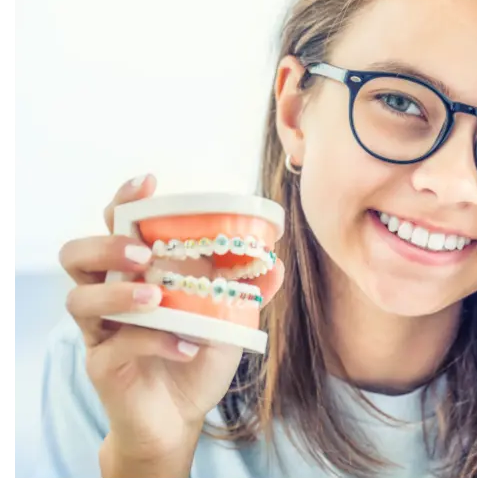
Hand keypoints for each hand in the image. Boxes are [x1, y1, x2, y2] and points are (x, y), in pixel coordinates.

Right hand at [58, 175, 284, 475]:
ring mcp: (101, 330)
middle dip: (107, 245)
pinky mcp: (102, 365)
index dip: (125, 200)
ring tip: (156, 297)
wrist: (181, 415)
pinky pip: (116, 346)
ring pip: (79, 299)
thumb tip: (276, 263)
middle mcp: (110, 294)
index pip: (116, 225)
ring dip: (118, 292)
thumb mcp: (228, 318)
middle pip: (77, 255)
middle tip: (143, 254)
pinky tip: (186, 346)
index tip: (149, 183)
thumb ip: (246, 289)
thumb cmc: (198, 355)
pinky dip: (154, 341)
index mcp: (137, 272)